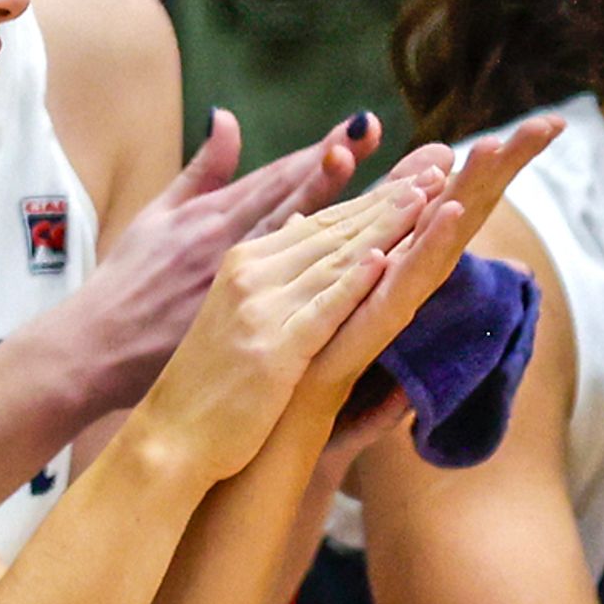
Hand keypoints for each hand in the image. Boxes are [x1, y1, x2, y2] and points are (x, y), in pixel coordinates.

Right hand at [124, 155, 447, 482]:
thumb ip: (261, 261)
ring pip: (334, 259)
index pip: (316, 220)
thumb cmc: (196, 379)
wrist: (167, 436)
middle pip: (332, 229)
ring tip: (426, 196)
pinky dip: (353, 283)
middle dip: (388, 197)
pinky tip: (384, 259)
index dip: (368, 194)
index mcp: (241, 260)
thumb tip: (299, 224)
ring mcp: (259, 309)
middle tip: (436, 167)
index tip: (411, 172)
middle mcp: (249, 274)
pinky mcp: (273, 350)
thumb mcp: (221, 305)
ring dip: (385, 226)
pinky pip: (321, 309)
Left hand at [296, 117, 560, 411]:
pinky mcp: (371, 326)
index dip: (481, 166)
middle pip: (459, 212)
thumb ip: (354, 257)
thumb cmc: (304, 366)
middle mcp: (403, 280)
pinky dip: (428, 247)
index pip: (444, 201)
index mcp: (393, 265)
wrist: (276, 429)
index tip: (528, 123)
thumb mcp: (330, 292)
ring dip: (470, 193)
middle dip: (499, 169)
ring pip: (440, 239)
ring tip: (499, 150)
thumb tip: (370, 229)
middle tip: (546, 125)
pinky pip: (405, 281)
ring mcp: (391, 302)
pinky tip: (451, 214)